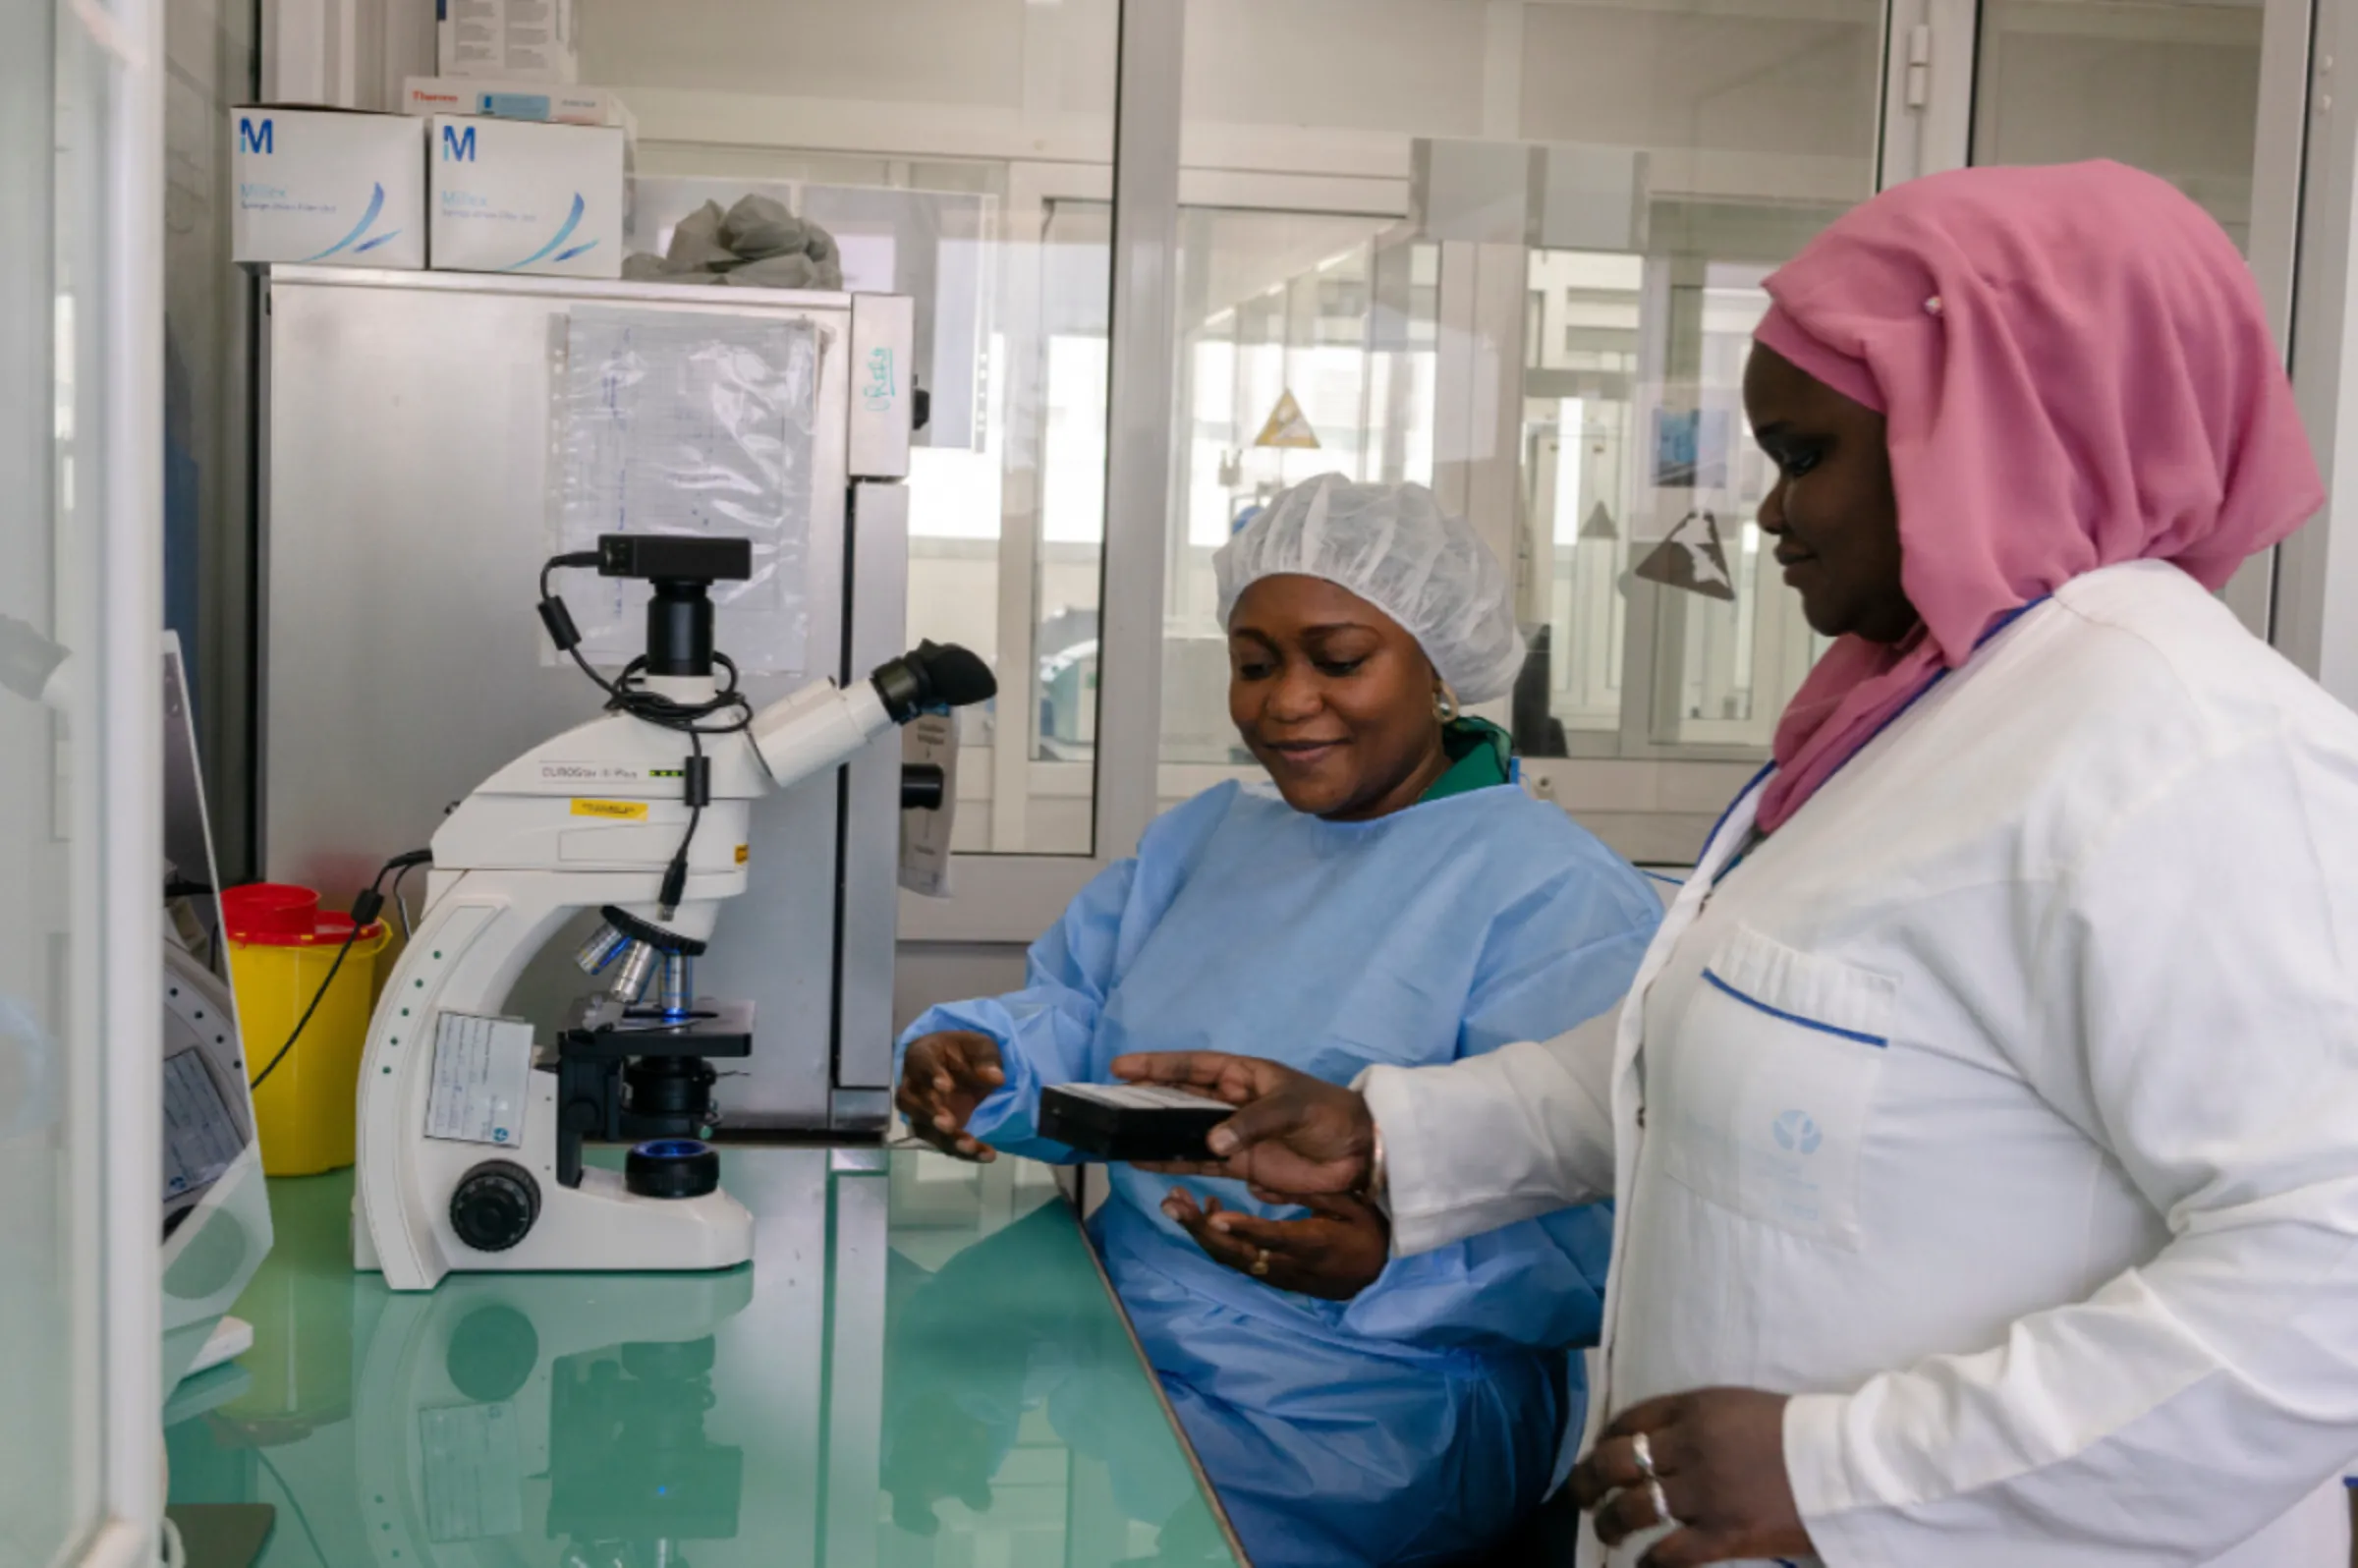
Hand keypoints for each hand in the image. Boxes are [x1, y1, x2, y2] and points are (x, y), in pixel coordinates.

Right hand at [894, 1030, 1004, 1161]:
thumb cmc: (966, 1051)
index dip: (930, 1075)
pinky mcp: (934, 1130)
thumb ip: (986, 1060)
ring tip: (969, 1145)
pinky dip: (964, 1152)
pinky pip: (943, 1144)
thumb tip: (997, 1078)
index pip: (920, 1064)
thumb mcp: (981, 1047)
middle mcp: (913, 1084)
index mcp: (922, 1055)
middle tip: (948, 1124)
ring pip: (921, 1128)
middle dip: (928, 1114)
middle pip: (909, 1101)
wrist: (964, 1066)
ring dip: (944, 1139)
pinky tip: (986, 1154)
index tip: (946, 1087)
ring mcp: (921, 1110)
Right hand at [1111, 1051, 1374, 1193]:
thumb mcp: (1293, 1109)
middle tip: (1108, 1103)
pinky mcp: (1240, 1166)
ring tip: (1118, 1135)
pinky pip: (1198, 1162)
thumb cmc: (1329, 1116)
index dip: (1157, 1066)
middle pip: (1180, 1098)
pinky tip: (1145, 1164)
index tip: (1121, 1067)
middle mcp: (1232, 1103)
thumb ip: (1252, 1124)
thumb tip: (1211, 1144)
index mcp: (1244, 1076)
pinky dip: (1173, 1163)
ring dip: (1154, 1134)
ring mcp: (1233, 1135)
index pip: (1192, 1066)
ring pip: (1184, 1131)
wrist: (1360, 1152)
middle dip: (1146, 1099)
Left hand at [1161, 1184, 1389, 1299]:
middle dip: (1201, 1229)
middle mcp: (1289, 1265)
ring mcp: (1277, 1275)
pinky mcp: (1271, 1276)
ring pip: (1231, 1259)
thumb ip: (1310, 1194)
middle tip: (1171, 1202)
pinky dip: (1216, 1237)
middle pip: (1239, 1253)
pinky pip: (1238, 1259)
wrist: (1375, 1276)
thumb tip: (1260, 1186)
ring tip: (1174, 1203)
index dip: (1244, 1229)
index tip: (1215, 1216)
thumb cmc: (1366, 1232)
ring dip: (1200, 1232)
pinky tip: (1204, 1210)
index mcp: (1314, 1245)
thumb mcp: (1350, 1207)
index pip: (1274, 1239)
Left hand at [1567, 1389, 1808, 1565]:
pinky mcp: (1724, 1534)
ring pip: (1632, 1508)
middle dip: (1587, 1479)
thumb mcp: (1738, 1406)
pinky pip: (1670, 1553)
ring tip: (1603, 1529)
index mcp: (1695, 1407)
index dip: (1604, 1438)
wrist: (1846, 1464)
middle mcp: (1690, 1446)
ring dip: (1609, 1521)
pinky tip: (1640, 1563)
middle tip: (1577, 1495)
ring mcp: (1704, 1492)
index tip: (1597, 1453)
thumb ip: (1695, 1419)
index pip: (1629, 1419)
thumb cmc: (1797, 1433)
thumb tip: (1653, 1442)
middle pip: (1616, 1461)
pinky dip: (1648, 1561)